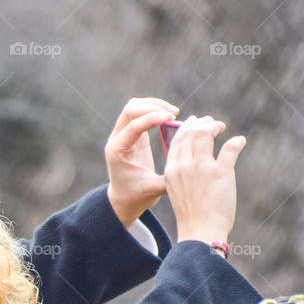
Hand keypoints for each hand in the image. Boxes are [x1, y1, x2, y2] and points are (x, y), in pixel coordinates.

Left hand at [105, 98, 179, 227]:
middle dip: (153, 107)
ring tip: (174, 112)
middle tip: (174, 113)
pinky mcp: (132, 133)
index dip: (152, 118)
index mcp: (117, 151)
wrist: (125, 198)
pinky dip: (154, 109)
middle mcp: (116, 139)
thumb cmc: (137, 196)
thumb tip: (187, 164)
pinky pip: (140, 113)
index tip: (171, 118)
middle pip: (130, 110)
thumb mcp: (153, 190)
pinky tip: (169, 116)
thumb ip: (168, 178)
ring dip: (154, 105)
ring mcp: (123, 134)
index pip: (133, 126)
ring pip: (134, 107)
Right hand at [163, 115, 246, 243]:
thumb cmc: (190, 213)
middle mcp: (185, 165)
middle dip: (202, 123)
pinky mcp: (221, 173)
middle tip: (212, 123)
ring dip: (215, 126)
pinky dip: (237, 141)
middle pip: (192, 132)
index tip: (195, 123)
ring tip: (222, 127)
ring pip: (206, 134)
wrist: (200, 232)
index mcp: (172, 169)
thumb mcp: (176, 189)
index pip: (178, 138)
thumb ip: (181, 170)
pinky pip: (230, 147)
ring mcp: (203, 168)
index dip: (187, 126)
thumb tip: (191, 153)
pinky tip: (240, 141)